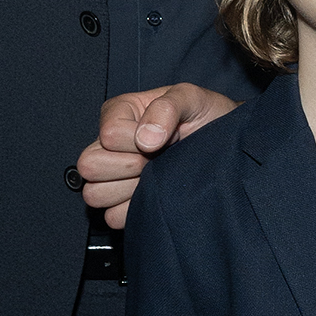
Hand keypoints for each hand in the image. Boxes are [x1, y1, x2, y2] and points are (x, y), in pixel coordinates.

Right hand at [78, 82, 239, 230]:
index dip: (136, 140)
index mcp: (119, 114)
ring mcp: (115, 177)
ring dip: (128, 190)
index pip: (108, 135)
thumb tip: (145, 140)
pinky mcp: (125, 204)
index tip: (164, 138)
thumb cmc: (205, 117)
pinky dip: (135, 211)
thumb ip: (167, 107)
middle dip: (128, 166)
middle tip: (156, 160)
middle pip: (89, 166)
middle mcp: (110, 146)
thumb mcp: (191, 98)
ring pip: (94, 194)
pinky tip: (156, 195)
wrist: (226, 148)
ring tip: (156, 177)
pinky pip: (112, 217)